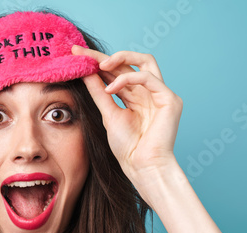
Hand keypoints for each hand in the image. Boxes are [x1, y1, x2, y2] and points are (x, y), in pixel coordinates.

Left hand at [72, 46, 182, 184]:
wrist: (141, 166)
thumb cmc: (128, 147)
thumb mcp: (108, 113)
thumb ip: (99, 92)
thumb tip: (85, 72)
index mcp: (135, 96)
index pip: (117, 71)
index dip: (97, 61)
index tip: (76, 54)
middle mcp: (149, 92)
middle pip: (128, 63)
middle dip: (103, 55)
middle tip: (82, 53)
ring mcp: (161, 94)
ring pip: (145, 61)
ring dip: (121, 58)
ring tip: (100, 64)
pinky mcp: (170, 99)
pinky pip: (148, 78)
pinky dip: (128, 79)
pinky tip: (111, 88)